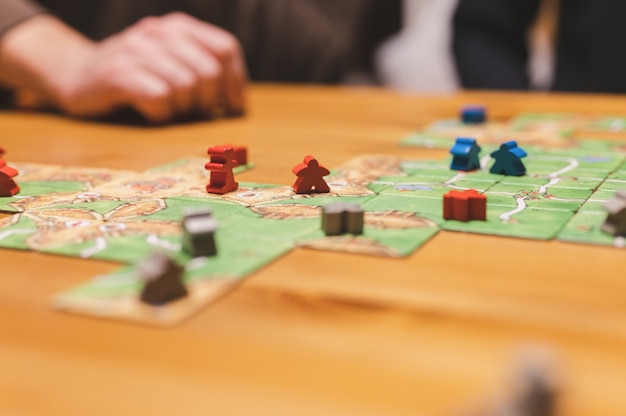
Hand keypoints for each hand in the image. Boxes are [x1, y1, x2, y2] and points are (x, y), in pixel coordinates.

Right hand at [0, 13, 246, 122]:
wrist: (76, 73)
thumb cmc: (136, 74)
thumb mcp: (172, 61)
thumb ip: (204, 70)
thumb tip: (239, 104)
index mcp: (179, 26)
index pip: (226, 48)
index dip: (235, 83)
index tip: (233, 108)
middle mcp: (159, 32)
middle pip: (209, 72)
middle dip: (208, 101)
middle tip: (194, 113)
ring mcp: (136, 50)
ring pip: (186, 86)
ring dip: (183, 109)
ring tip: (169, 110)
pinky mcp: (117, 74)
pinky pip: (159, 98)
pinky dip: (161, 114)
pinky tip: (151, 112)